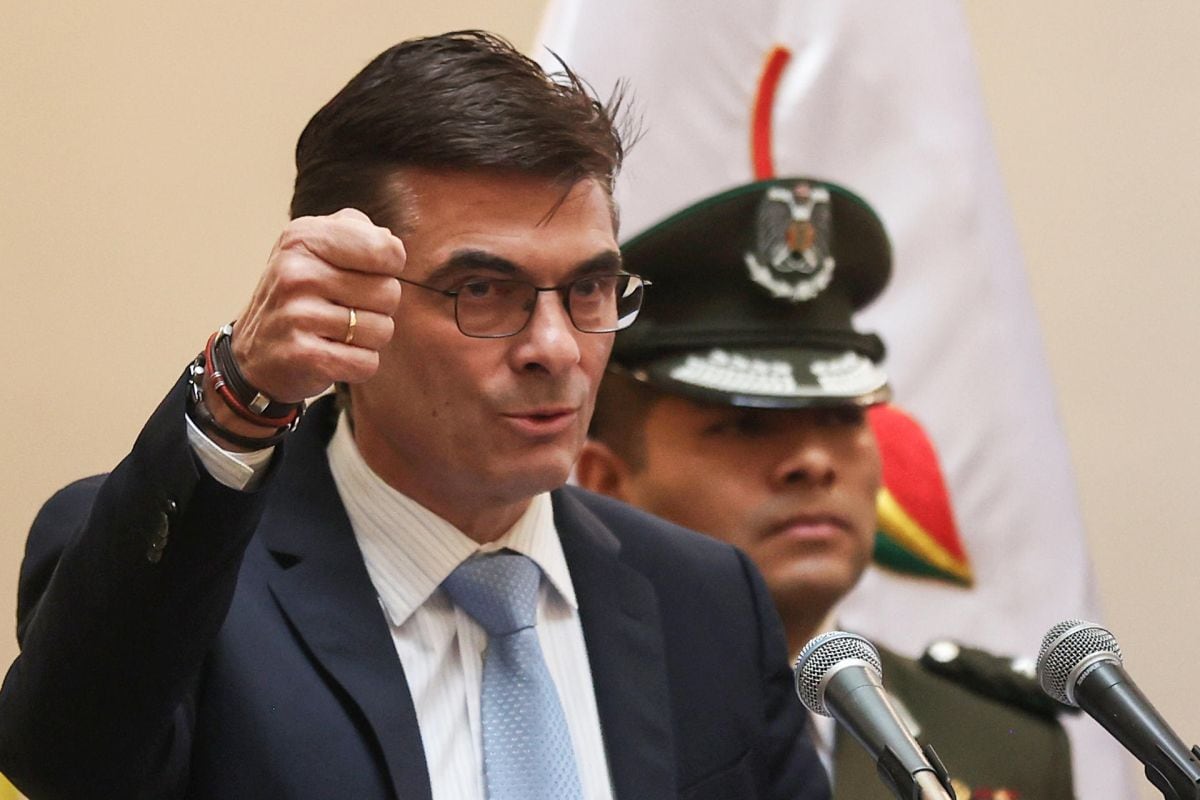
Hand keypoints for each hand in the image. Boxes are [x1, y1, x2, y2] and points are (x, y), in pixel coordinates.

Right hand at [229, 208, 405, 403]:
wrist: (253, 355)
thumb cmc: (301, 296)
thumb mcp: (316, 248)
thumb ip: (356, 231)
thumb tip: (390, 244)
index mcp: (303, 237)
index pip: (387, 249)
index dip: (389, 267)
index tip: (363, 274)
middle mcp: (296, 272)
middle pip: (390, 292)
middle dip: (378, 307)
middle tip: (342, 310)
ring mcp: (297, 314)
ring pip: (382, 330)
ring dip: (367, 339)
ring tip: (335, 333)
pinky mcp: (304, 355)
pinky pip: (367, 362)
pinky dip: (358, 365)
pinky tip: (331, 355)